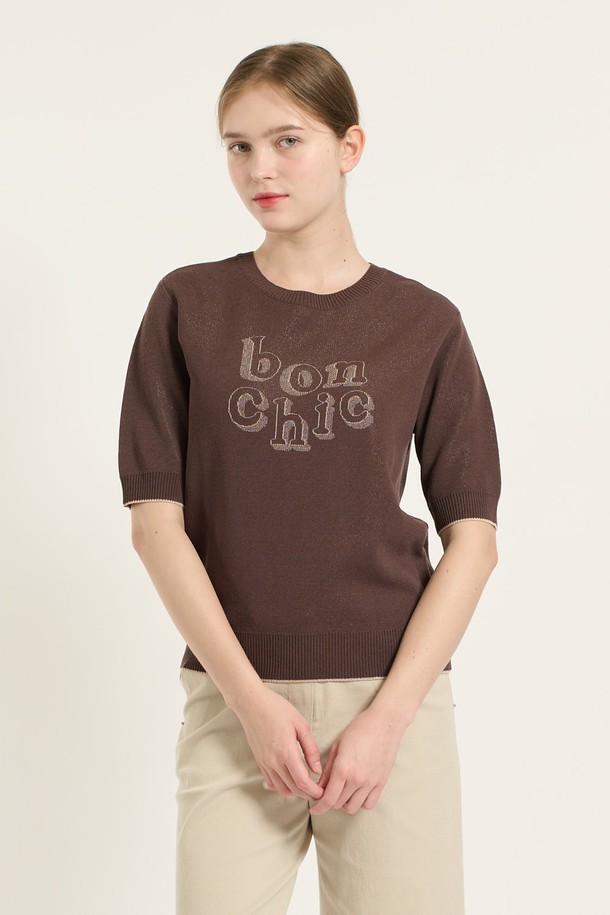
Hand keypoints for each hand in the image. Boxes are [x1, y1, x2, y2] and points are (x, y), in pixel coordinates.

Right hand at [234, 686, 324, 800]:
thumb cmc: (277, 708)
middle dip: (308, 794)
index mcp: (286, 752)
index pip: (302, 782)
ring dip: (295, 792)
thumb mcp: (300, 724)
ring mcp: (264, 763)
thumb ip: (310, 749)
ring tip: (306, 787)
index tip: (323, 792)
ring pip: (281, 789)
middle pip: (293, 788)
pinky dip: (282, 786)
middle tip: (319, 791)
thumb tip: (317, 769)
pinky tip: (290, 780)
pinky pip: (271, 782)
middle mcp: (273, 761)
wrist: (251, 703)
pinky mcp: (259, 761)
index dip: (314, 791)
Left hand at [308, 706, 406, 814]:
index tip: (314, 809)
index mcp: (343, 768)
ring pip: (353, 807)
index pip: (328, 799)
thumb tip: (319, 787)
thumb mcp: (337, 746)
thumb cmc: (359, 729)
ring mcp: (371, 782)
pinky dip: (360, 802)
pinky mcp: (381, 783)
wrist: (385, 722)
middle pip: (338, 804)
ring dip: (344, 803)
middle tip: (326, 794)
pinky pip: (368, 804)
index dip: (318, 808)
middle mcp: (357, 779)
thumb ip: (328, 769)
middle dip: (329, 802)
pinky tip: (356, 792)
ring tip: (341, 792)